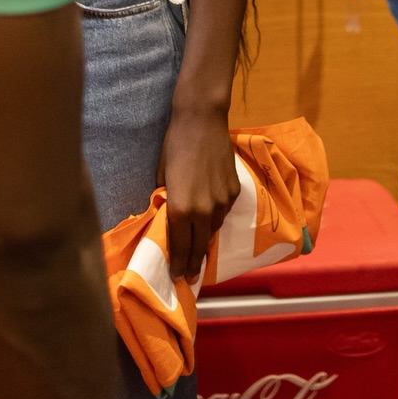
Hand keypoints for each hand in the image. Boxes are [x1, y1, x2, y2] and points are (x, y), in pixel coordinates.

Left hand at [161, 102, 239, 282]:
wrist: (202, 121)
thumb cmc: (174, 145)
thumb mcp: (162, 175)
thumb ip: (166, 199)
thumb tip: (168, 214)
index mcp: (181, 208)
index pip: (179, 245)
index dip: (177, 263)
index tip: (177, 277)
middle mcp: (204, 211)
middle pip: (198, 246)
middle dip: (193, 263)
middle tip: (189, 277)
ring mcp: (222, 202)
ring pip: (213, 229)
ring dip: (204, 237)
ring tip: (198, 245)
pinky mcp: (235, 192)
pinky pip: (224, 211)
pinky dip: (216, 215)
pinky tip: (210, 212)